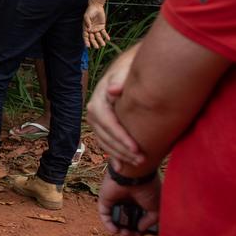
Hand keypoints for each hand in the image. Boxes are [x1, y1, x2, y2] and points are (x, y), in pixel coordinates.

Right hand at [83, 2, 109, 47]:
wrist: (96, 7)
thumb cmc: (90, 11)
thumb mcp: (87, 16)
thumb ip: (87, 22)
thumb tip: (88, 28)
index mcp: (85, 28)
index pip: (85, 36)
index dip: (86, 41)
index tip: (88, 46)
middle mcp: (91, 29)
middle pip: (92, 38)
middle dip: (94, 43)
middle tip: (97, 47)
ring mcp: (96, 29)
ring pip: (98, 36)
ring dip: (100, 41)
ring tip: (103, 45)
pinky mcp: (102, 27)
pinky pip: (104, 33)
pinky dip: (106, 36)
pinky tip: (108, 39)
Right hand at [87, 51, 145, 166]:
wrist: (125, 69)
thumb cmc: (128, 71)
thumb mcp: (124, 71)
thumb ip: (120, 80)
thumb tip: (113, 91)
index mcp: (98, 100)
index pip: (108, 123)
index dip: (121, 138)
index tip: (136, 149)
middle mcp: (93, 112)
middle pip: (105, 136)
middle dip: (122, 150)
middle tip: (142, 160)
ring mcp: (96, 120)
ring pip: (104, 142)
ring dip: (119, 155)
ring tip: (138, 163)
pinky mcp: (102, 126)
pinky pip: (105, 142)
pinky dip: (113, 155)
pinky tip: (122, 166)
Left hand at [96, 173, 160, 235]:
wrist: (135, 175)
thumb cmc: (148, 188)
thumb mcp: (156, 207)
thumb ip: (150, 221)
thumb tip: (140, 230)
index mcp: (139, 201)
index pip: (137, 219)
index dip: (139, 228)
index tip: (142, 233)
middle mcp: (127, 202)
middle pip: (125, 221)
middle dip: (129, 231)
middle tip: (133, 235)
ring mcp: (115, 201)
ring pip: (114, 220)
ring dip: (119, 230)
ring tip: (126, 234)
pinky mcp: (105, 200)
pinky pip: (104, 214)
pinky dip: (108, 224)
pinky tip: (115, 231)